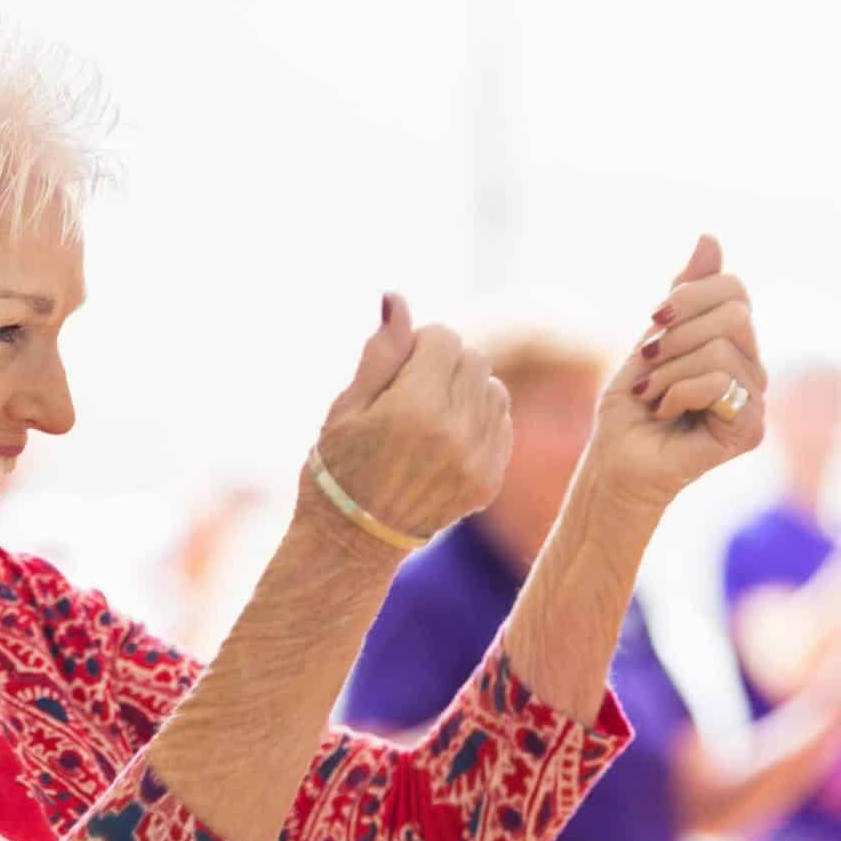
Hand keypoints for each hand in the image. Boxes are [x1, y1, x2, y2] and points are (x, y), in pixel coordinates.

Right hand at [303, 294, 510, 552]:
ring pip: (493, 389)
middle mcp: (455, 433)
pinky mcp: (488, 482)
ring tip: (430, 416)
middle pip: (474, 359)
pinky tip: (446, 440)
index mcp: (416, 408)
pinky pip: (502, 425)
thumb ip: (381, 351)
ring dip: (466, 391)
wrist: (352, 542)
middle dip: (445, 363)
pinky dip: (479, 422)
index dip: (419, 344)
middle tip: (412, 391)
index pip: (445, 338)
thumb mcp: (348, 405)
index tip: (398, 367)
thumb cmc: (338, 467)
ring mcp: (477, 461)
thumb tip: (397, 298)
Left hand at [586, 235, 767, 508]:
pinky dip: (676, 391)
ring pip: (721, 349)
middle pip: (734, 314)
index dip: (689, 296)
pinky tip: (664, 413)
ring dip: (668, 371)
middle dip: (677, 334)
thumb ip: (685, 294)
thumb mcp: (653, 336)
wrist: (615, 461)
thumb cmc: (631, 406)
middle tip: (648, 363)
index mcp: (734, 344)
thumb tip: (710, 238)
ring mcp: (756, 401)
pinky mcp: (750, 430)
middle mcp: (753, 369)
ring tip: (651, 396)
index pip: (733, 289)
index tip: (653, 319)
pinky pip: (719, 382)